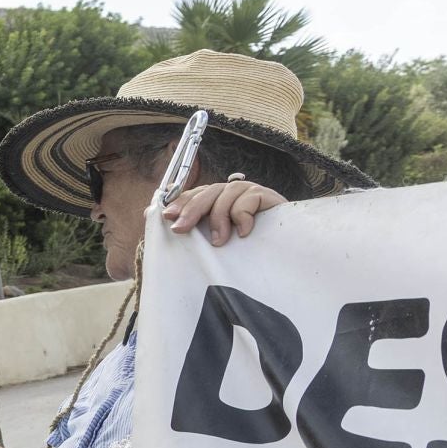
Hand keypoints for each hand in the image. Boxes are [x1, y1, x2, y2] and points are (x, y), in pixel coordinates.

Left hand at [163, 179, 285, 245]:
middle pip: (207, 192)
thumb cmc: (248, 253)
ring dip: (218, 219)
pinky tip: (245, 233)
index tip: (166, 217)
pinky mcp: (268, 196)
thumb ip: (193, 233)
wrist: (288, 255)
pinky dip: (242, 215)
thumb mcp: (216, 244)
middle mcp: (232, 194)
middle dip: (190, 210)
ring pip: (224, 194)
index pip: (195, 195)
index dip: (180, 203)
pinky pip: (248, 198)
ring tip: (220, 242)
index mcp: (217, 202)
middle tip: (180, 229)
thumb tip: (158, 219)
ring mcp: (250, 193)